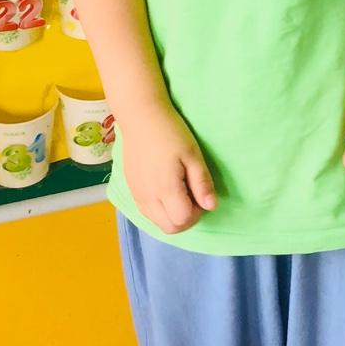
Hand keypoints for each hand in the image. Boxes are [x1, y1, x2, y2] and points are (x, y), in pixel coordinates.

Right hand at [119, 102, 216, 234]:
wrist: (141, 117)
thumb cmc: (171, 132)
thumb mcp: (192, 154)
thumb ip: (202, 183)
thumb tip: (212, 207)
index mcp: (165, 189)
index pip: (183, 220)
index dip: (197, 212)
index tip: (201, 193)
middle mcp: (148, 198)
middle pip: (170, 228)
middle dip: (186, 218)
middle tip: (193, 195)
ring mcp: (137, 195)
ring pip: (157, 223)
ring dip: (172, 216)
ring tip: (180, 192)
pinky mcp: (132, 189)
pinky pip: (146, 213)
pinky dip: (159, 211)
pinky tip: (166, 190)